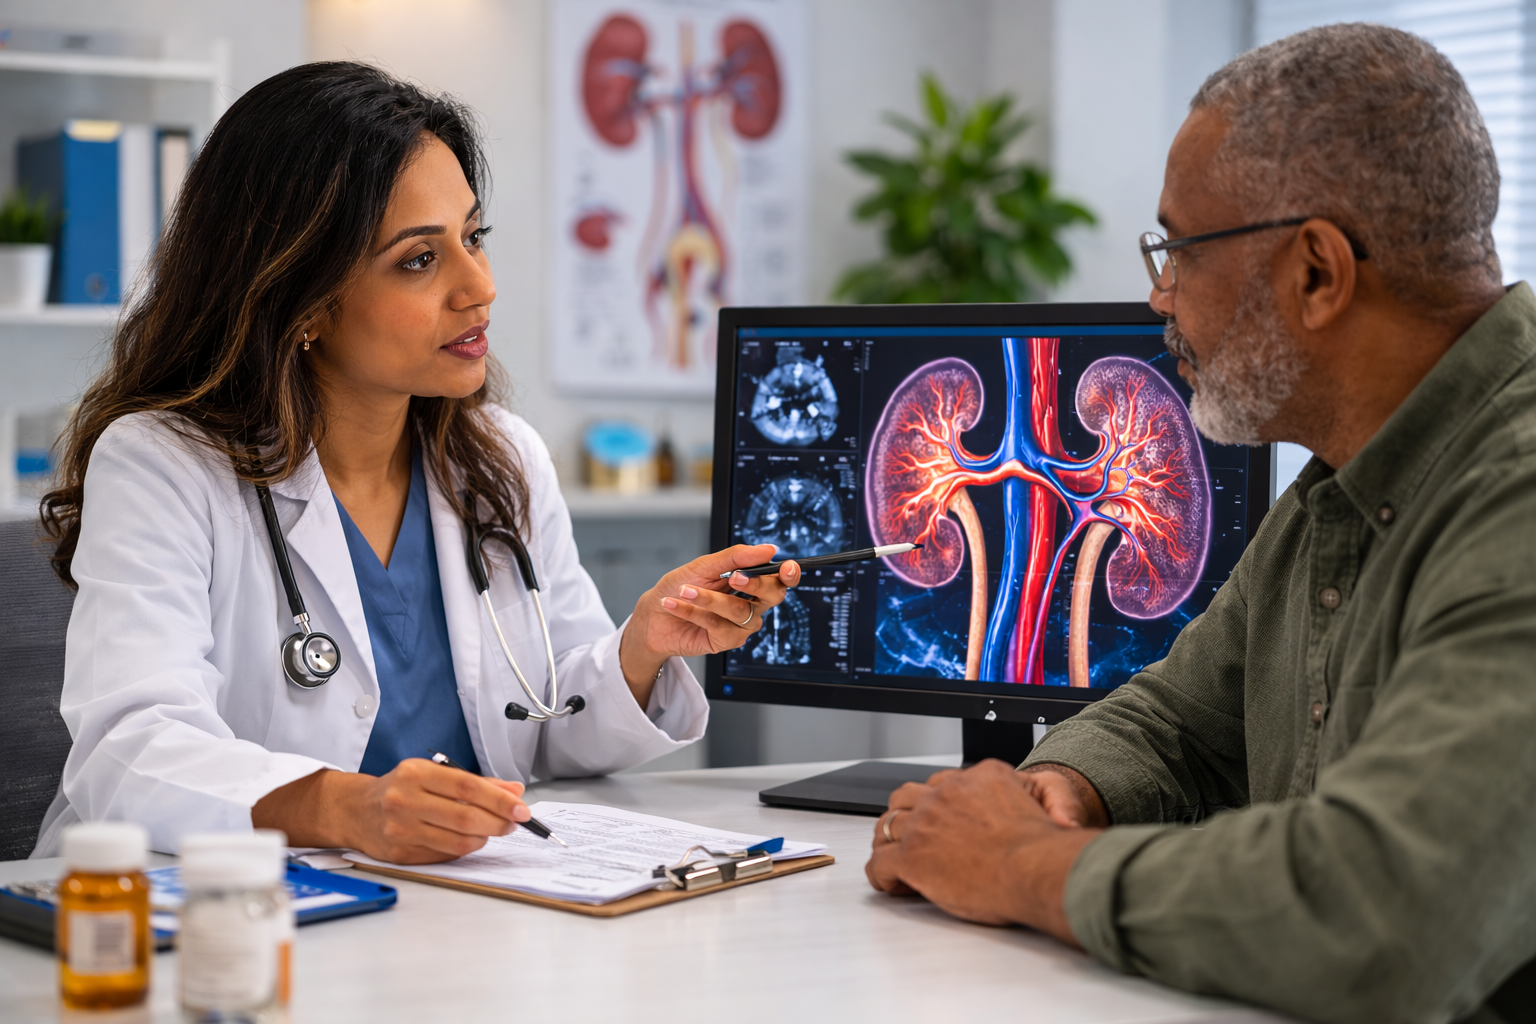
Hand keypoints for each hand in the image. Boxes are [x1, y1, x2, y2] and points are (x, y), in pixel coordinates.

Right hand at [252, 761, 531, 864]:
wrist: (355, 810)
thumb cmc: (400, 789)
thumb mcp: (435, 774)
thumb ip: (477, 782)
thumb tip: (514, 791)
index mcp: (416, 774)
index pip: (467, 786)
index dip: (498, 799)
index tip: (521, 808)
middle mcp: (405, 800)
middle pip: (464, 817)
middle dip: (498, 822)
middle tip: (514, 822)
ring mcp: (401, 830)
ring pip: (457, 840)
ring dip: (484, 838)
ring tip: (492, 830)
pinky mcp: (400, 854)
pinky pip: (444, 855)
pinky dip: (464, 849)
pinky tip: (469, 839)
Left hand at [619, 544, 799, 705]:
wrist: (654, 614)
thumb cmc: (679, 586)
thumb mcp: (704, 566)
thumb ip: (736, 557)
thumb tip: (768, 549)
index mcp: (750, 583)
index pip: (779, 579)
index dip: (789, 574)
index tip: (787, 567)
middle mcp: (751, 605)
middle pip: (772, 596)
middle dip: (756, 585)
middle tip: (734, 578)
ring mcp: (740, 625)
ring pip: (740, 611)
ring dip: (710, 599)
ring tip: (685, 590)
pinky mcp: (725, 641)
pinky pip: (717, 625)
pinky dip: (693, 612)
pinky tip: (675, 604)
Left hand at [863, 760, 1101, 943]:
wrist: (1036, 869)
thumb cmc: (1043, 847)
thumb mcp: (1050, 801)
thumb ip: (1048, 798)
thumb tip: (1059, 817)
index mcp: (977, 777)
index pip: (944, 782)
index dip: (940, 803)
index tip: (944, 821)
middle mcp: (945, 794)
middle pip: (909, 796)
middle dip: (907, 815)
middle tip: (912, 836)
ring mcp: (924, 824)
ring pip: (888, 824)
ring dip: (889, 840)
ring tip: (895, 858)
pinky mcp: (911, 856)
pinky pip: (880, 863)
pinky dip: (881, 875)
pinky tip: (892, 884)